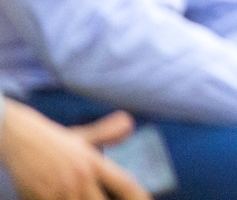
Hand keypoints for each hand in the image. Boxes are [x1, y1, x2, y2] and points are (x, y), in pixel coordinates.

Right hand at [0, 100, 149, 199]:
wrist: (18, 138)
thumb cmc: (53, 141)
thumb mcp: (82, 137)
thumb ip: (106, 133)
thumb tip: (131, 124)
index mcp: (93, 162)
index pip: (124, 183)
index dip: (138, 196)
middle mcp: (80, 178)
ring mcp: (60, 190)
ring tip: (82, 198)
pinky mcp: (40, 198)